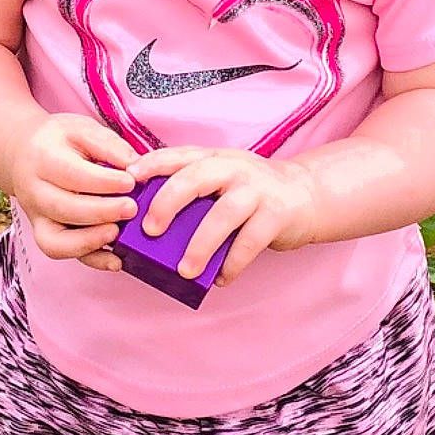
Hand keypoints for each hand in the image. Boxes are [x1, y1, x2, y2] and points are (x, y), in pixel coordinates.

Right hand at [10, 114, 138, 267]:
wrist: (22, 154)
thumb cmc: (58, 141)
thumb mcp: (82, 129)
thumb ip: (109, 145)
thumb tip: (137, 167)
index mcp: (43, 159)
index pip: (72, 174)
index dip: (103, 182)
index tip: (131, 182)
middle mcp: (34, 192)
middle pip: (64, 209)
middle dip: (101, 212)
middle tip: (131, 209)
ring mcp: (37, 217)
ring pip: (57, 240)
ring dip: (90, 241)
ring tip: (118, 233)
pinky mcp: (45, 234)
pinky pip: (63, 254)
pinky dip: (90, 259)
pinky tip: (115, 260)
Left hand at [127, 147, 317, 284]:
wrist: (307, 195)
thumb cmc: (252, 192)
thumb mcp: (222, 180)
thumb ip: (191, 192)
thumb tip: (144, 222)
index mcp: (213, 158)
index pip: (176, 155)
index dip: (150, 165)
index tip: (127, 179)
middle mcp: (233, 168)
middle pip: (194, 178)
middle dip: (167, 203)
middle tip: (149, 230)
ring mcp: (257, 190)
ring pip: (224, 214)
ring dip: (201, 245)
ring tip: (184, 270)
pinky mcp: (277, 214)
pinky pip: (250, 242)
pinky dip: (232, 264)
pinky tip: (220, 278)